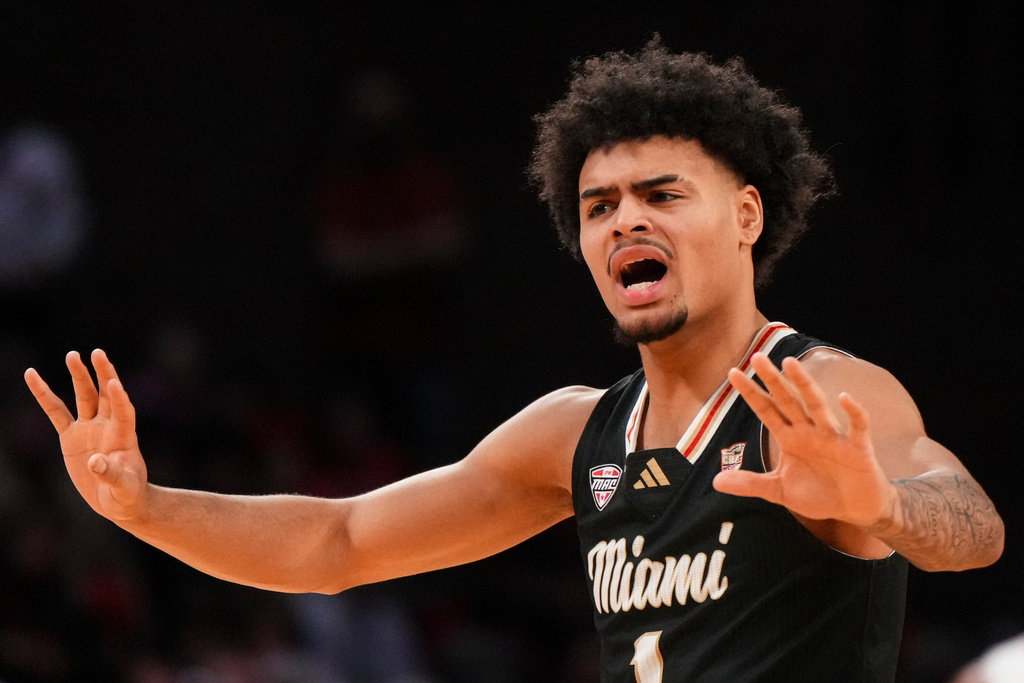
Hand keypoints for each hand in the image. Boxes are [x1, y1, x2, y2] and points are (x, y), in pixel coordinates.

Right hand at [25, 349, 147, 521]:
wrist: (117, 500)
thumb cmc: (127, 493)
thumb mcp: (124, 487)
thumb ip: (112, 474)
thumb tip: (96, 463)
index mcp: (124, 436)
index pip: (123, 411)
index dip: (119, 398)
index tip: (114, 383)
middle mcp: (107, 426)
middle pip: (104, 395)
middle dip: (102, 374)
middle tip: (96, 352)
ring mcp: (88, 428)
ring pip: (83, 396)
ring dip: (78, 376)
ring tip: (72, 354)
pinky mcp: (71, 436)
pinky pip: (55, 412)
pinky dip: (44, 394)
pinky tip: (32, 376)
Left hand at [713, 353, 895, 528]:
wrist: (854, 509)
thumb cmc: (818, 495)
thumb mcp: (778, 490)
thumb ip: (750, 483)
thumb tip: (715, 482)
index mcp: (789, 438)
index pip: (766, 410)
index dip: (751, 392)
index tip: (733, 372)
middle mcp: (808, 431)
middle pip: (787, 400)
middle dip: (773, 379)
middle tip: (757, 357)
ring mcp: (832, 437)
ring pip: (817, 405)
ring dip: (804, 384)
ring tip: (790, 363)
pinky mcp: (857, 448)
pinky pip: (857, 426)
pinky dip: (854, 412)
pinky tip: (845, 397)